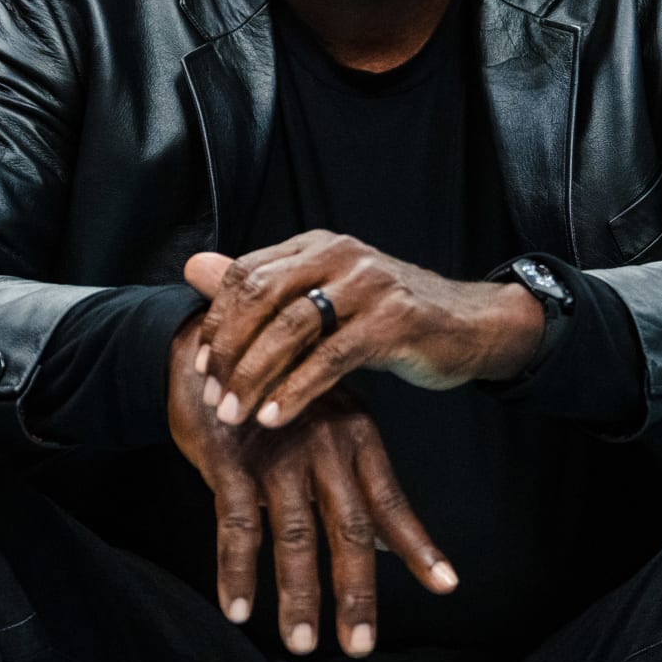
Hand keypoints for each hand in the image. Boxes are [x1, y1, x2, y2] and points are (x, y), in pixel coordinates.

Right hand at [166, 319, 457, 655]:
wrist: (209, 345)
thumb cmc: (279, 394)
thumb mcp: (330, 425)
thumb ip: (360, 485)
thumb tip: (394, 543)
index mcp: (356, 437)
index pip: (392, 502)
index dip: (418, 547)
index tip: (446, 586)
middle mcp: (325, 447)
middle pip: (349, 529)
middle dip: (356, 591)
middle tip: (359, 643)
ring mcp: (278, 452)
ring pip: (294, 535)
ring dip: (298, 594)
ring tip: (303, 642)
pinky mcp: (231, 460)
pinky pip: (235, 524)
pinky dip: (236, 571)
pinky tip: (238, 609)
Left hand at [183, 232, 543, 428]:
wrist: (469, 325)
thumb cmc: (390, 315)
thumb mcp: (323, 296)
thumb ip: (261, 286)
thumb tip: (193, 267)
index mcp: (316, 245)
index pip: (246, 273)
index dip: (217, 321)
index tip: (200, 367)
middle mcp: (340, 254)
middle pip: (261, 295)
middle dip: (229, 351)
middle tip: (212, 397)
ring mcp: (368, 283)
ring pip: (291, 328)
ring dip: (255, 376)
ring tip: (235, 415)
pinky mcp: (393, 319)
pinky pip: (331, 358)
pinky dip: (296, 391)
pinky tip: (275, 416)